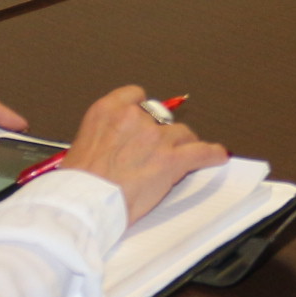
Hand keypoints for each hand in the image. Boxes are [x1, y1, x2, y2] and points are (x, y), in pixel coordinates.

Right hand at [59, 87, 229, 224]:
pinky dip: (211, 154)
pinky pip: (201, 152)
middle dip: (160, 132)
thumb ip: (104, 136)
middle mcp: (133, 117)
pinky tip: (218, 155)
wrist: (83, 201)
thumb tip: (114, 145)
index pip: (135, 95)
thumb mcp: (81, 145)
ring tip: (180, 157)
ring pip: (181, 134)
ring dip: (181, 145)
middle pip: (160, 116)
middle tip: (154, 150)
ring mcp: (155, 137)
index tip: (144, 118)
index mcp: (107, 111)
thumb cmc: (77, 183)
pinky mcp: (171, 159)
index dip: (142, 109)